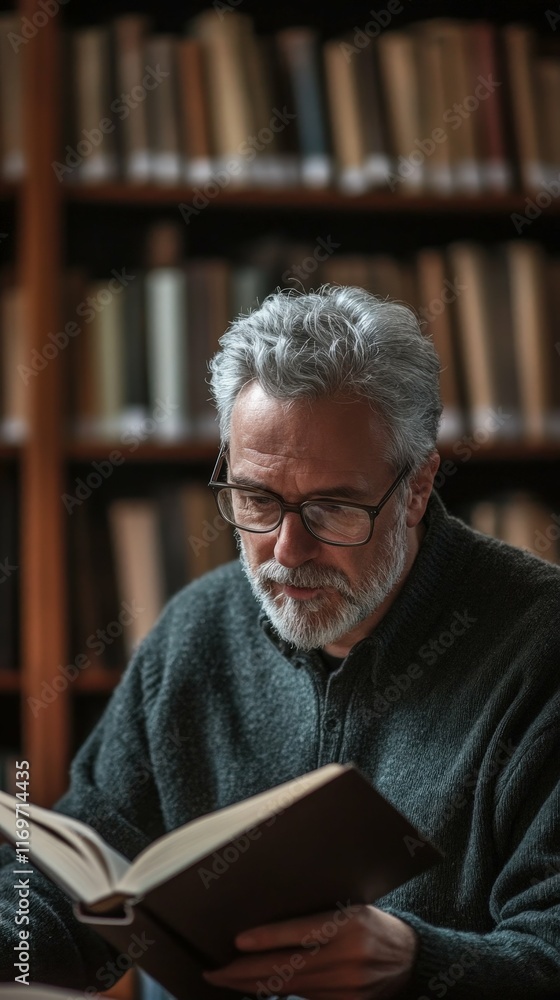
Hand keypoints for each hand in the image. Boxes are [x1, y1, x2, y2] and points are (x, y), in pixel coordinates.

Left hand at [202, 904, 418, 998]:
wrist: (411, 959)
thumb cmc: (373, 924)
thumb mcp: (350, 909)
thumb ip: (317, 920)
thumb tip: (268, 927)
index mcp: (349, 924)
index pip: (298, 933)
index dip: (265, 939)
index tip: (236, 943)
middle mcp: (348, 958)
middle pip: (286, 968)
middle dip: (244, 972)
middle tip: (214, 972)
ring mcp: (348, 988)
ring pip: (290, 988)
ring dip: (255, 986)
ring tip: (228, 979)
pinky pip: (305, 999)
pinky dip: (280, 993)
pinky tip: (258, 988)